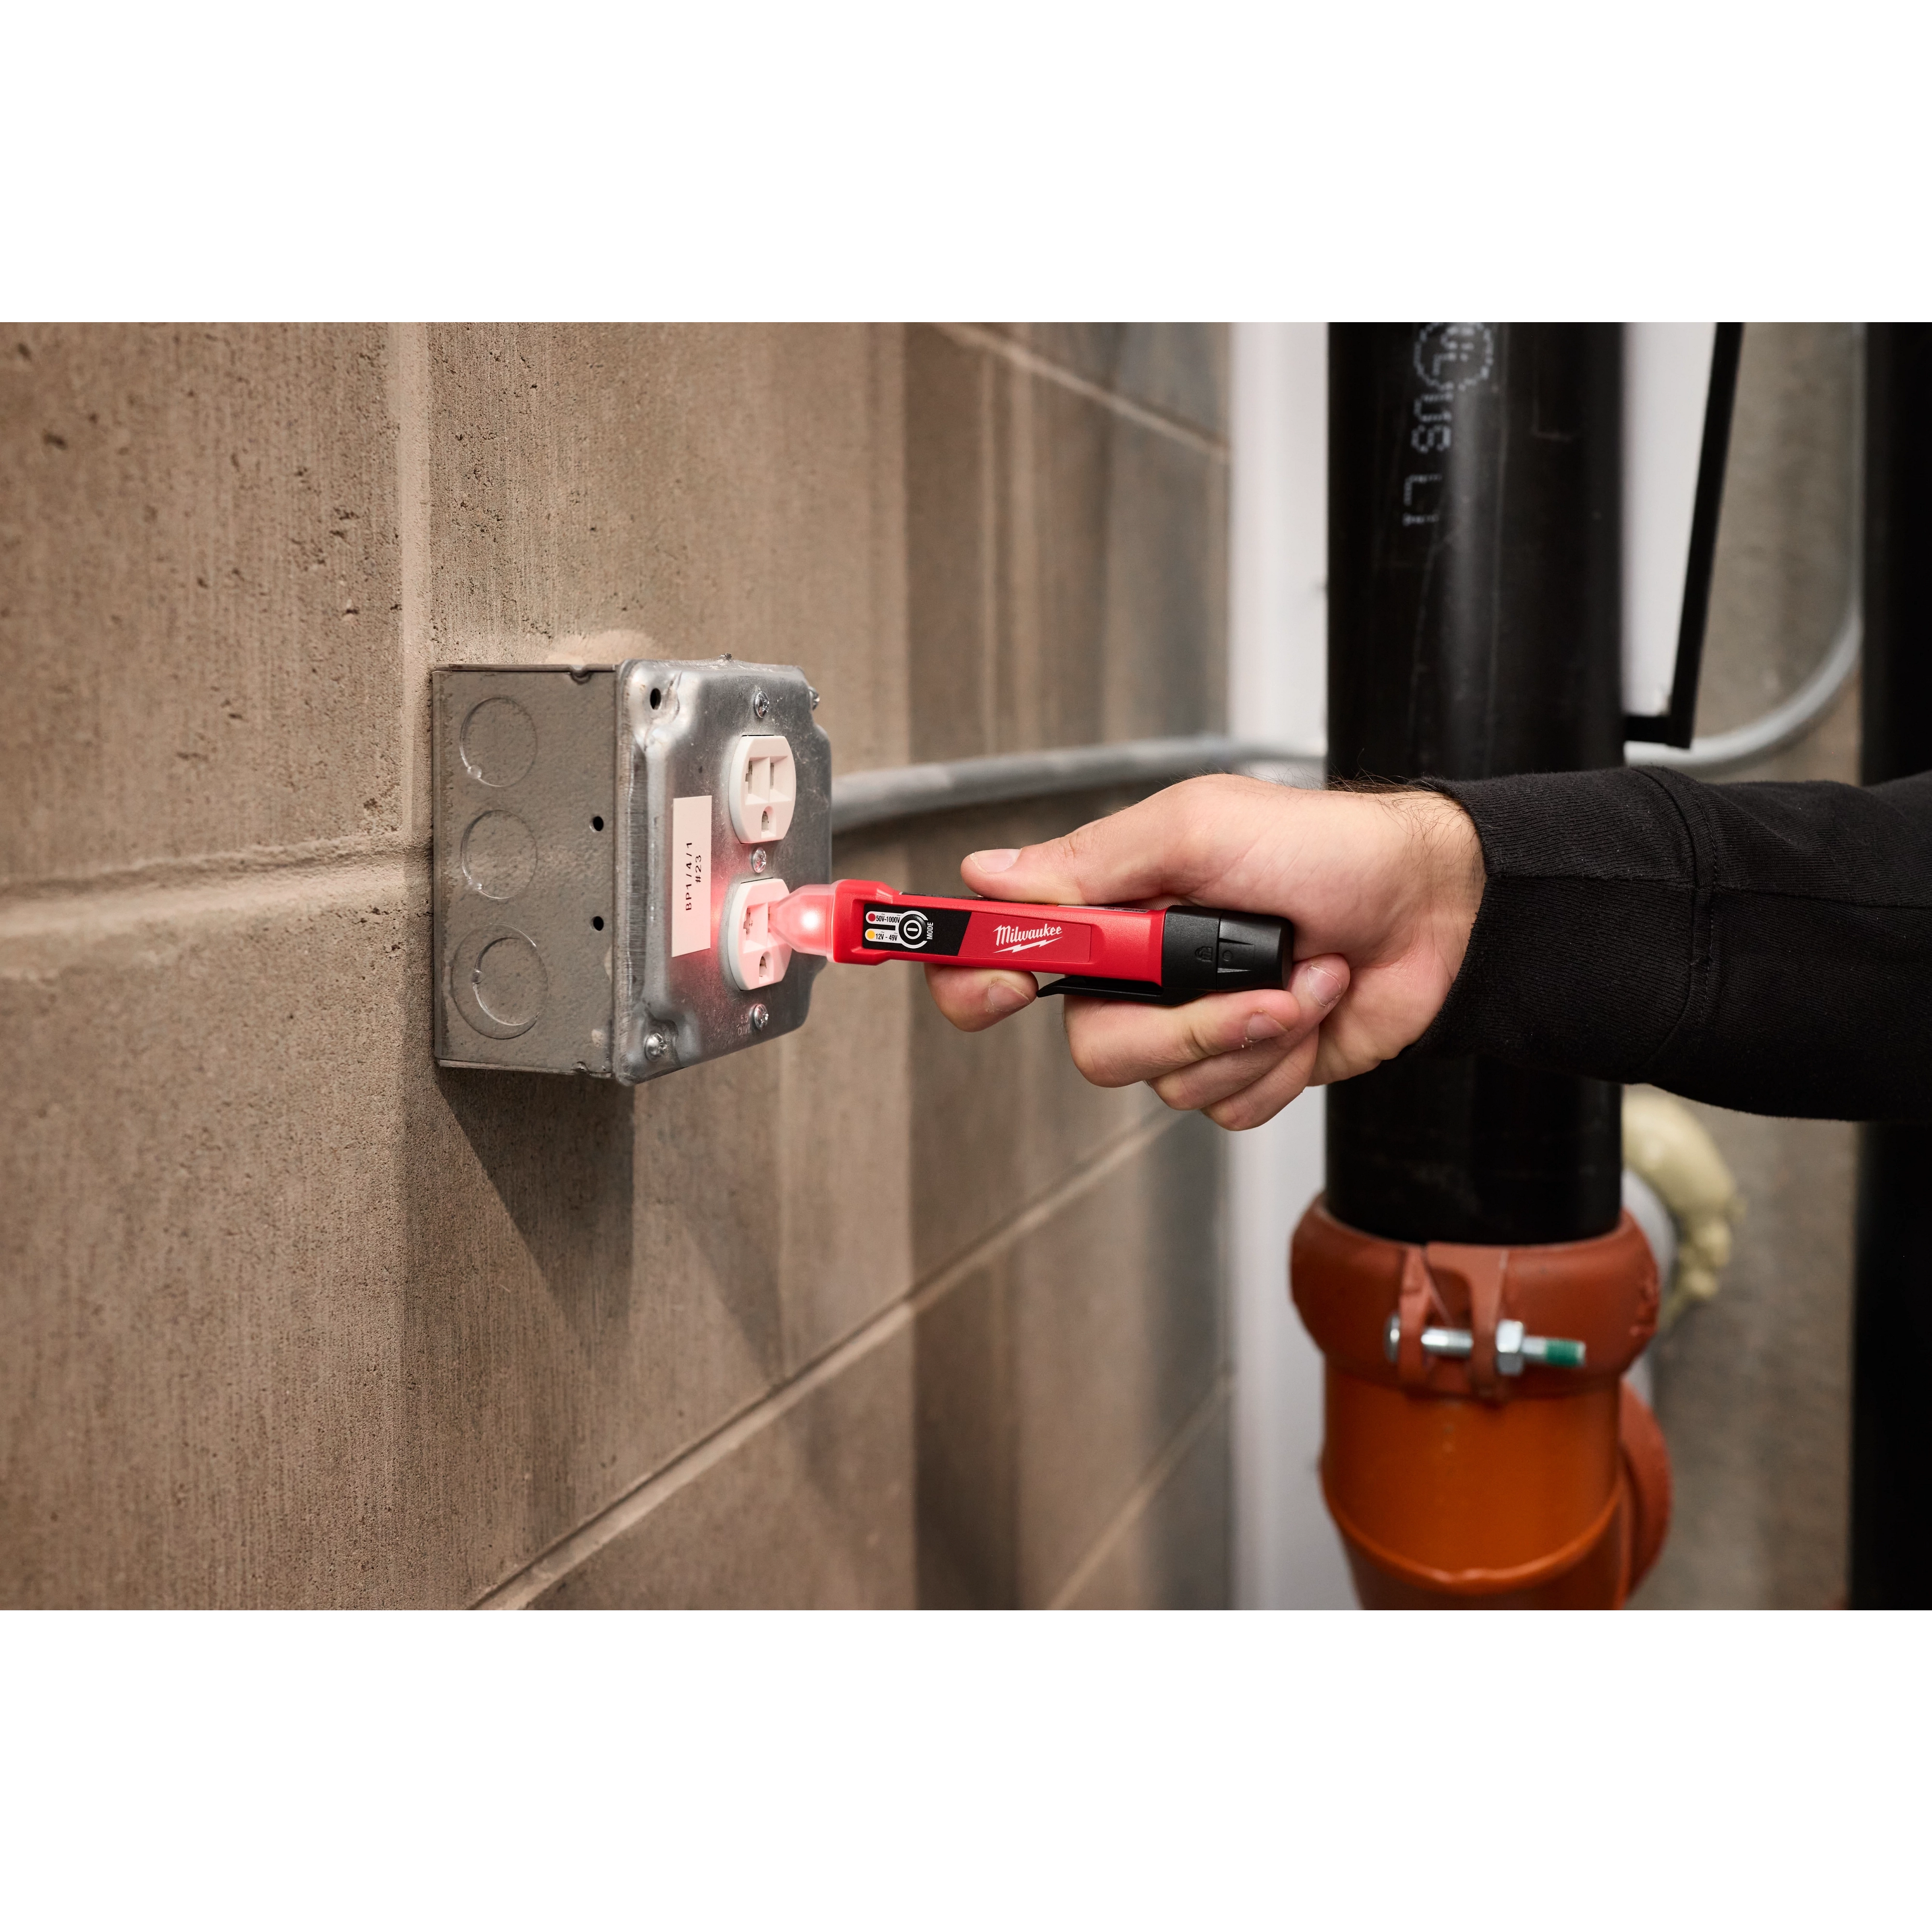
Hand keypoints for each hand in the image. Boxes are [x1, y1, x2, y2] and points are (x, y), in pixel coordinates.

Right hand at [922, 776, 1483, 1129]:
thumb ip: (1093, 861)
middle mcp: (1139, 975)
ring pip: (1164, 1084)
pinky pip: (1224, 1108)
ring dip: (1248, 1034)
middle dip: (1175, 1022)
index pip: (1006, 951)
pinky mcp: (1243, 1071)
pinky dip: (1279, 1064)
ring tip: (1298, 977)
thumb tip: (988, 875)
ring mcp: (1191, 1027)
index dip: (976, 976)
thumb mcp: (1200, 828)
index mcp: (1114, 908)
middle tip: (1234, 977)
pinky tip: (1311, 1009)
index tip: (999, 983)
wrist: (1434, 909)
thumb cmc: (1327, 849)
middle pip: (1091, 1044)